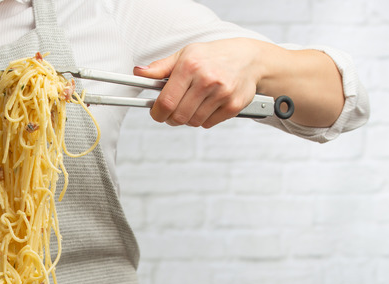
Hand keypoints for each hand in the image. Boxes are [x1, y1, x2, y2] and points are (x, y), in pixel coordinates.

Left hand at [134, 38, 262, 128]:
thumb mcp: (185, 55)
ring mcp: (222, 94)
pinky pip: (208, 124)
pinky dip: (204, 119)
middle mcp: (207, 80)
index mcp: (190, 66)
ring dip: (187, 118)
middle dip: (171, 118)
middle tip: (172, 111)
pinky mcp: (233, 105)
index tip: (156, 112)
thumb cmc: (213, 56)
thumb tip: (139, 73)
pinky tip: (207, 106)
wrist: (249, 58)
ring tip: (191, 105)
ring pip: (193, 122)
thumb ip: (160, 67)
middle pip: (178, 116)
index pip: (166, 102)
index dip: (157, 112)